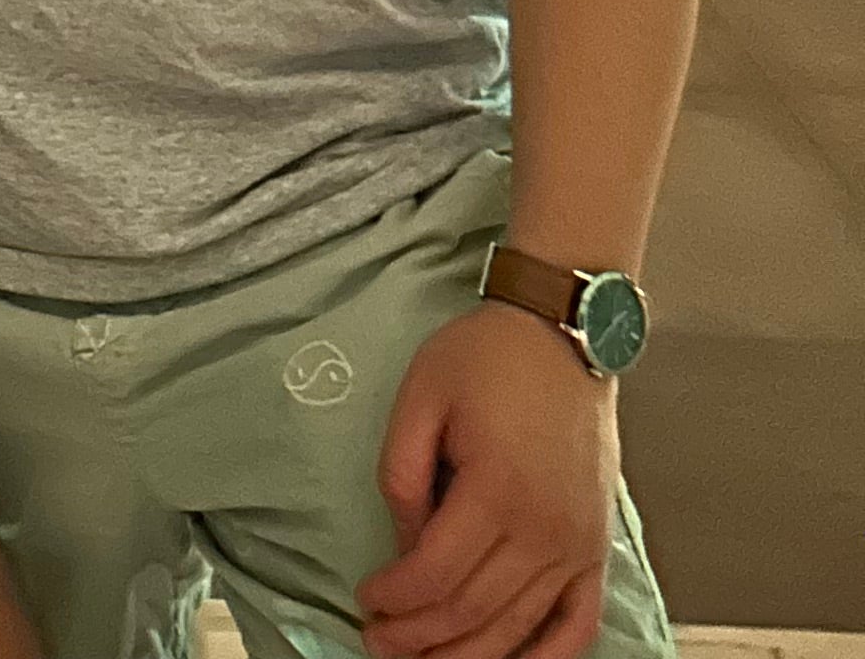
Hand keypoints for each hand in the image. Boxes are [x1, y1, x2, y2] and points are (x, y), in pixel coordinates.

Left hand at [357, 302, 620, 658]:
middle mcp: (544, 531)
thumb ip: (402, 475)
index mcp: (497, 490)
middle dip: (418, 638)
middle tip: (379, 643)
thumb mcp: (420, 396)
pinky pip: (577, 627)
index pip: (435, 575)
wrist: (561, 335)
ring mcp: (578, 547)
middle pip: (473, 614)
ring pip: (519, 631)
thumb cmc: (486, 359)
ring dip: (468, 657)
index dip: (394, 599)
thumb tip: (403, 547)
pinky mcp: (598, 550)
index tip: (365, 601)